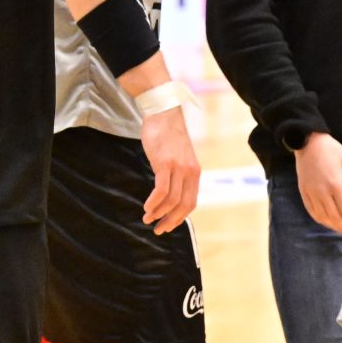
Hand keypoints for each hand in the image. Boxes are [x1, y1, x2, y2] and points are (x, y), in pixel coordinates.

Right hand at [140, 102, 200, 233]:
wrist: (163, 112)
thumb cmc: (167, 134)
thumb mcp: (179, 156)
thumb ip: (178, 173)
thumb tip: (168, 192)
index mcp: (195, 172)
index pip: (191, 202)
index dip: (180, 217)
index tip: (168, 225)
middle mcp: (190, 172)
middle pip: (183, 205)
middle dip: (170, 221)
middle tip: (158, 230)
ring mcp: (178, 168)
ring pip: (171, 200)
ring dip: (159, 213)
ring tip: (147, 219)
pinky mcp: (165, 163)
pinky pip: (161, 189)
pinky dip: (154, 202)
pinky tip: (147, 207)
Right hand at [295, 131, 341, 237]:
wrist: (306, 140)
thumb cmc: (330, 149)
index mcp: (335, 184)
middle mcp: (322, 191)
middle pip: (334, 217)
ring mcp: (311, 192)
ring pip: (323, 216)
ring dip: (334, 226)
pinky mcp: (303, 191)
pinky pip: (311, 210)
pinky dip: (320, 220)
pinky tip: (327, 222)